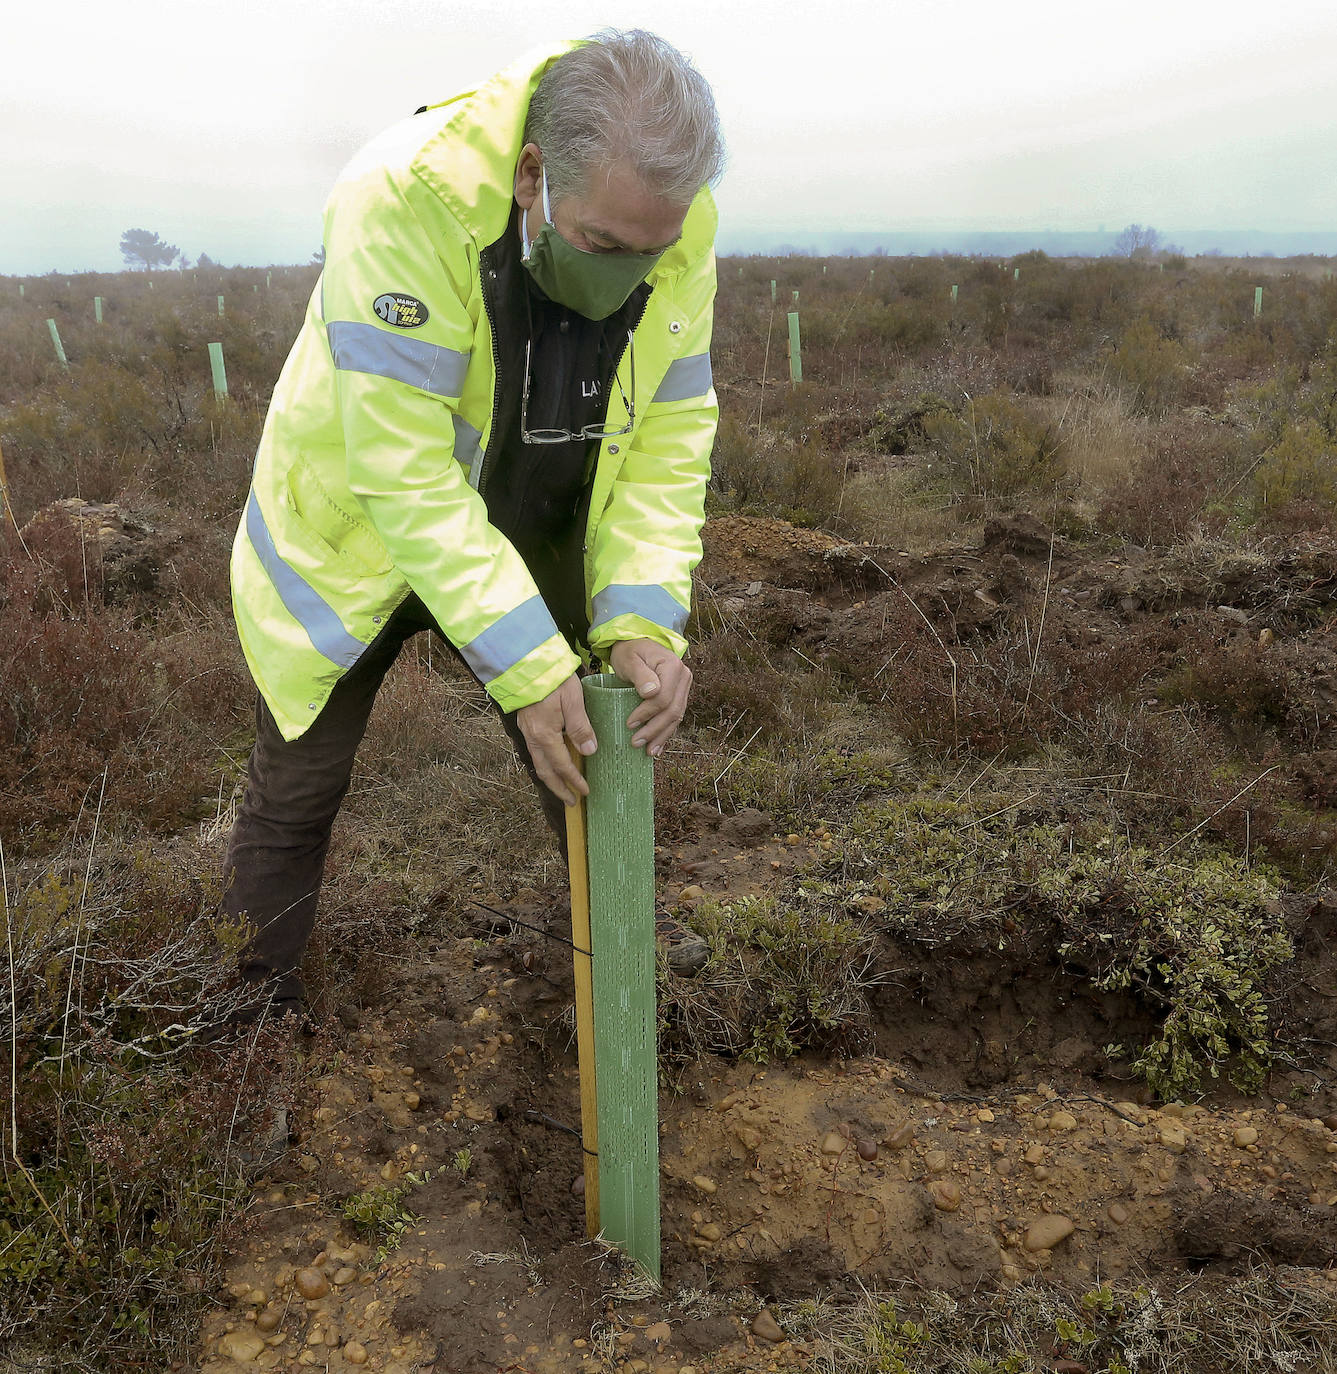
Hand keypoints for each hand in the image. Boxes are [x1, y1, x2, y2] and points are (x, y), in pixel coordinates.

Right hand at [515, 673, 595, 806]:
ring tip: (562, 787)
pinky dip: (545, 763)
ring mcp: (527, 731)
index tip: (585, 791)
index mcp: (545, 735)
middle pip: (545, 771)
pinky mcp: (526, 723)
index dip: (574, 780)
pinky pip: (535, 751)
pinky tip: (553, 762)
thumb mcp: (573, 701)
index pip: (562, 765)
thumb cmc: (553, 679)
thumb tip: (589, 751)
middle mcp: (533, 737)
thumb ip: (580, 727)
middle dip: (559, 788)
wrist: (526, 661)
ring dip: (551, 777)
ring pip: (538, 762)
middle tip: (572, 802)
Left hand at [608, 639, 692, 758]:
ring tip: (648, 751)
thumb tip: (651, 692)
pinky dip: (666, 733)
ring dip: (661, 736)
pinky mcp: (679, 695)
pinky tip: (657, 747)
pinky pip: (675, 717)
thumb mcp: (630, 659)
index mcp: (673, 667)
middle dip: (654, 730)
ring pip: (676, 717)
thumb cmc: (629, 651)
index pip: (664, 698)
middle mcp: (684, 677)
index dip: (647, 713)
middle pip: (673, 710)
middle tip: (636, 742)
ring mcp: (684, 687)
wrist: (636, 645)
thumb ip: (640, 674)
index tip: (629, 723)